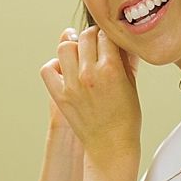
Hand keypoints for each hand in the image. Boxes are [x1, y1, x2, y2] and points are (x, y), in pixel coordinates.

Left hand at [40, 26, 140, 157]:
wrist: (111, 145)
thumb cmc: (125, 118)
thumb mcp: (132, 84)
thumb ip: (126, 59)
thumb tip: (123, 41)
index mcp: (110, 69)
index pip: (105, 34)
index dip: (108, 34)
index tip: (109, 38)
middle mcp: (88, 74)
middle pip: (85, 36)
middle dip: (92, 37)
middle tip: (96, 45)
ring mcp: (71, 84)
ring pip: (65, 47)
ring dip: (74, 48)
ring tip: (81, 56)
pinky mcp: (59, 95)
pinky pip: (48, 69)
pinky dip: (55, 65)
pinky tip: (66, 69)